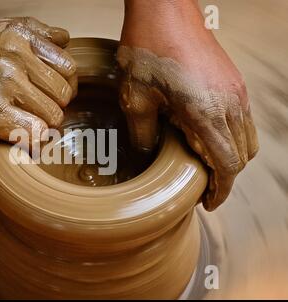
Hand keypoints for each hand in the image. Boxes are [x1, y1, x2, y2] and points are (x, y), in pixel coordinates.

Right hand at [0, 17, 75, 142]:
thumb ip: (28, 31)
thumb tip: (62, 40)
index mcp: (17, 36)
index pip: (67, 63)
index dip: (63, 81)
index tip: (51, 90)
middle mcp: (15, 59)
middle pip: (64, 92)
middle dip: (55, 104)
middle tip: (39, 110)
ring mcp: (6, 88)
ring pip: (54, 116)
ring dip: (44, 124)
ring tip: (29, 123)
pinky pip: (37, 135)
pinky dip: (34, 141)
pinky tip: (23, 138)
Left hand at [118, 0, 257, 210]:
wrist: (164, 11)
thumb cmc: (148, 50)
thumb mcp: (135, 99)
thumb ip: (143, 135)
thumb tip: (147, 156)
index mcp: (207, 114)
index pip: (227, 165)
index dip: (220, 190)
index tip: (208, 203)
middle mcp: (230, 105)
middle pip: (242, 156)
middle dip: (225, 177)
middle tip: (203, 188)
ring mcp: (236, 91)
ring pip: (246, 138)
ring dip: (230, 157)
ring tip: (205, 165)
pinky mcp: (233, 82)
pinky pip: (242, 120)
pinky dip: (231, 137)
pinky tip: (207, 137)